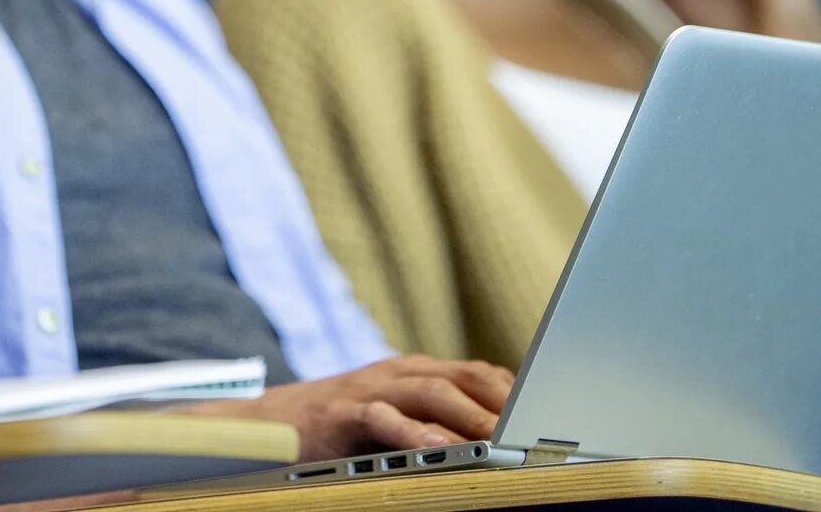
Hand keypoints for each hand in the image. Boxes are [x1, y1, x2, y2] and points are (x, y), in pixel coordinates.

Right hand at [207, 356, 513, 462]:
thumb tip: (498, 434)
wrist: (268, 423)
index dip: (518, 392)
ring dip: (469, 416)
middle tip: (539, 430)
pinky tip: (434, 449)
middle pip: (465, 377)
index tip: (553, 415)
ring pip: (431, 392)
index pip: (480, 372)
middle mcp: (398, 373)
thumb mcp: (394, 413)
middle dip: (505, 402)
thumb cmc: (340, 426)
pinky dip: (411, 433)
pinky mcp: (343, 413)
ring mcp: (371, 390)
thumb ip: (437, 416)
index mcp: (416, 372)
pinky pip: (382, 419)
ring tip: (500, 440)